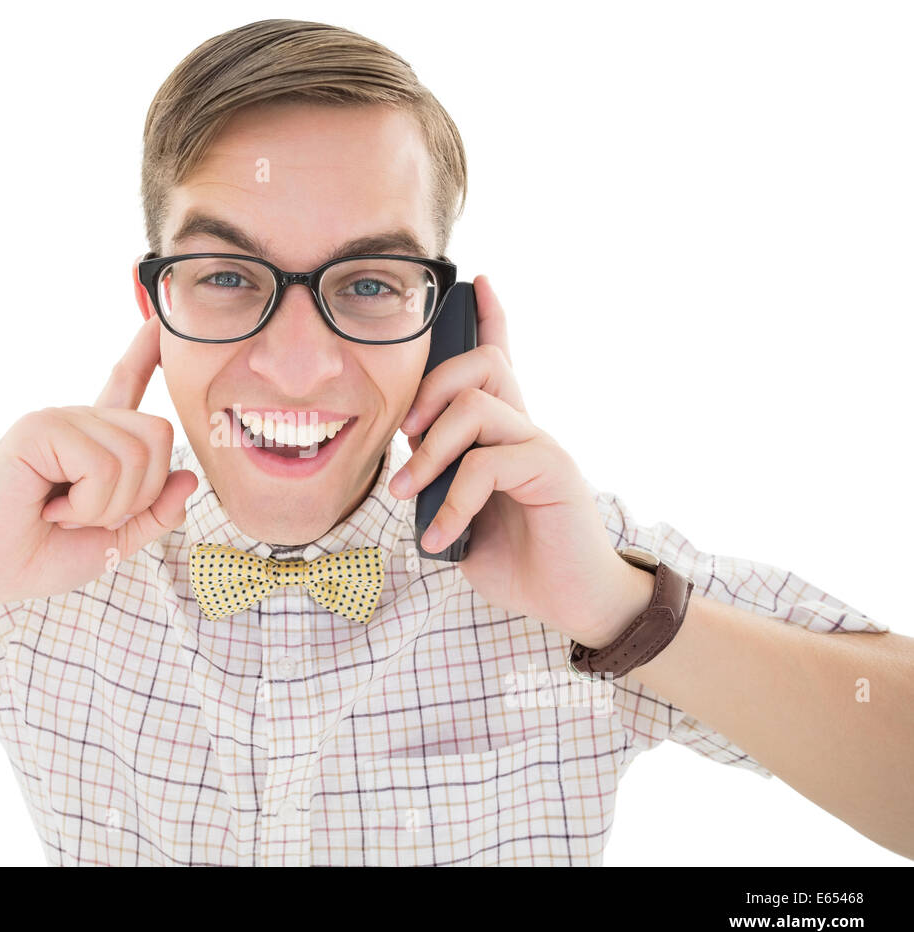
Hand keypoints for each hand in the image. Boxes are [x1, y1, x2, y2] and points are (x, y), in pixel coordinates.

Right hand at [0, 316, 197, 610]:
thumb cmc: (37, 555)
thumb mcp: (112, 540)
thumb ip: (154, 513)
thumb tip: (188, 477)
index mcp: (94, 442)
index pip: (126, 386)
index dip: (144, 355)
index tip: (156, 323)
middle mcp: (79, 422)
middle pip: (158, 434)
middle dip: (138, 495)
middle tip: (85, 516)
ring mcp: (59, 419)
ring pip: (135, 454)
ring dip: (106, 506)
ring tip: (62, 513)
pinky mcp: (40, 427)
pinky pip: (102, 465)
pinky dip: (86, 504)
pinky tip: (49, 508)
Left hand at [388, 276, 652, 648]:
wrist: (574, 603)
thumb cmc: (521, 562)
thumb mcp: (463, 521)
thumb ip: (439, 490)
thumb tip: (407, 474)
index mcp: (506, 436)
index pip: (501, 363)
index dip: (492, 320)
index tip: (480, 283)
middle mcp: (528, 429)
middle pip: (481, 365)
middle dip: (429, 390)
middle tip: (404, 436)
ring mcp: (543, 445)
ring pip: (476, 406)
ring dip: (429, 451)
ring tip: (407, 493)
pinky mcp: (553, 471)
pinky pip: (486, 465)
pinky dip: (453, 502)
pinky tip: (442, 537)